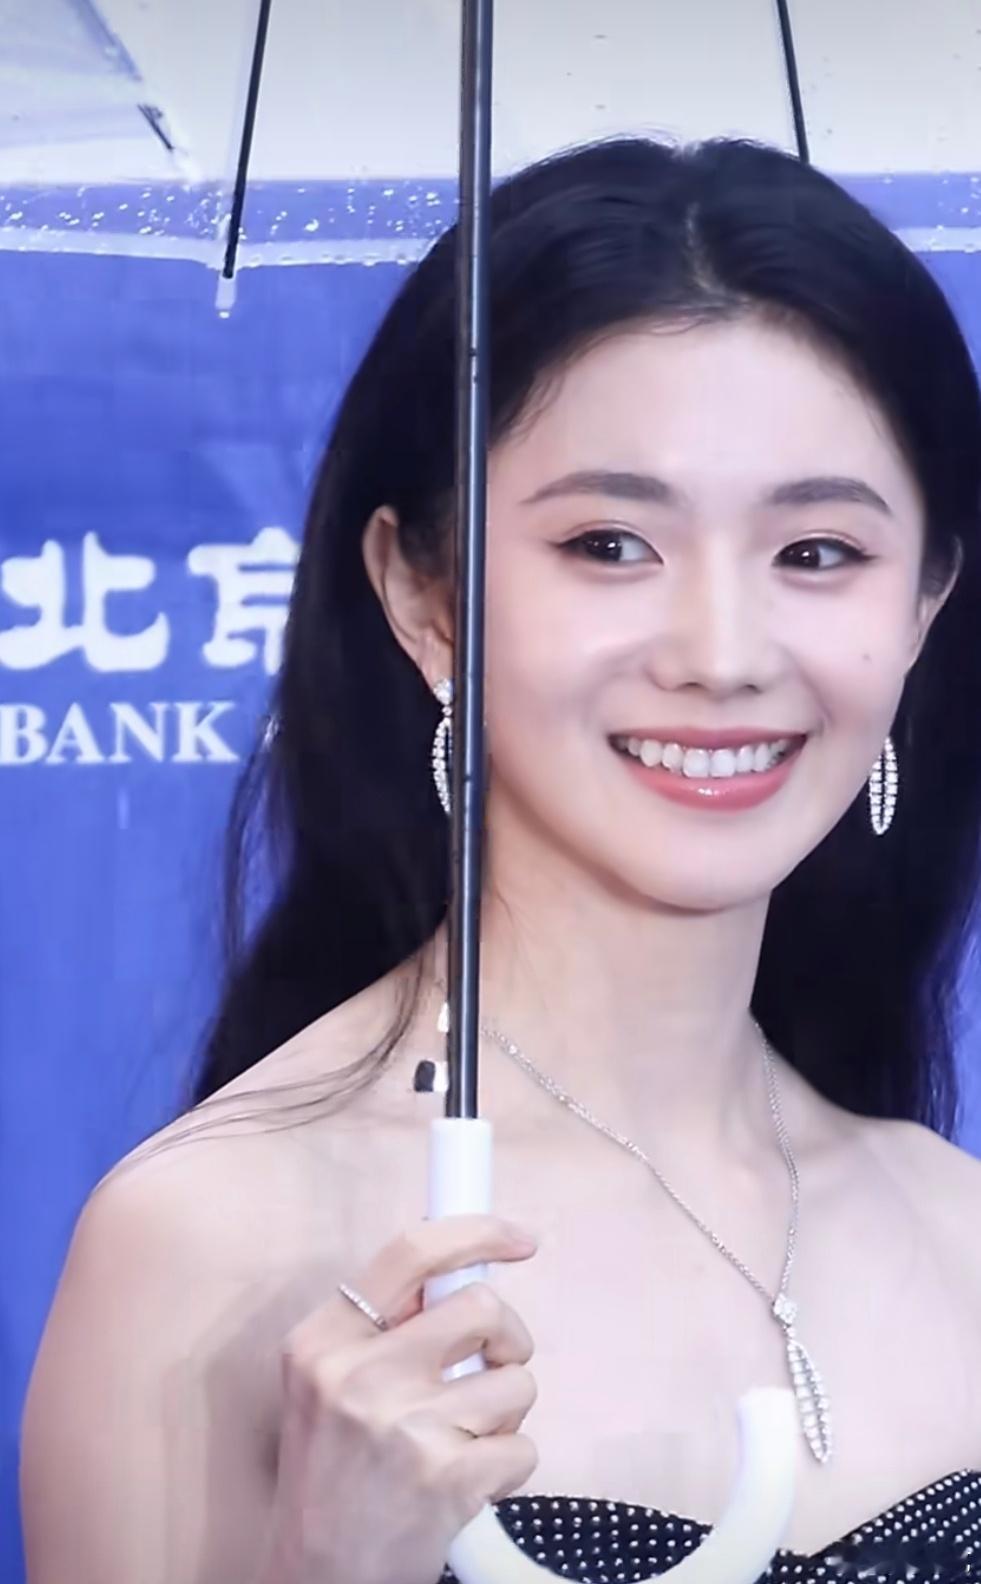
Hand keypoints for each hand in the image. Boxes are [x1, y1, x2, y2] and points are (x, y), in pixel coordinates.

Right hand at [257, 1214, 539, 1583]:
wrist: (319, 1578)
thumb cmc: (333, 1476)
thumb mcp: (325, 1383)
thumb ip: (384, 1326)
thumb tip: (467, 1269)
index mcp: (323, 1341)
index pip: (411, 1251)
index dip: (478, 1232)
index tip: (519, 1238)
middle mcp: (358, 1376)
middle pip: (483, 1307)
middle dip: (507, 1336)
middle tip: (491, 1366)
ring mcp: (405, 1427)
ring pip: (516, 1379)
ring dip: (505, 1412)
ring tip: (463, 1441)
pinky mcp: (448, 1479)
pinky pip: (524, 1446)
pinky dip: (509, 1467)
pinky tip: (467, 1484)